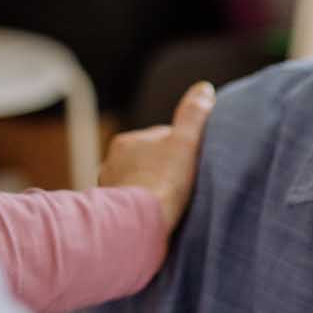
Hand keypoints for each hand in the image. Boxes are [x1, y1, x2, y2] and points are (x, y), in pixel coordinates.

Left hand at [99, 81, 215, 232]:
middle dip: (164, 169)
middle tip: (185, 185)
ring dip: (151, 189)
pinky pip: (131, 205)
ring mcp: (109, 189)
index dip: (182, 148)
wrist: (140, 225)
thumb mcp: (185, 143)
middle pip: (148, 161)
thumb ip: (194, 115)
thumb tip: (204, 87)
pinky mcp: (110, 212)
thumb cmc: (164, 182)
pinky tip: (155, 217)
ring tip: (171, 203)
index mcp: (127, 141)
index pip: (161, 139)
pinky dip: (142, 208)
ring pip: (138, 183)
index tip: (195, 163)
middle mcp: (112, 162)